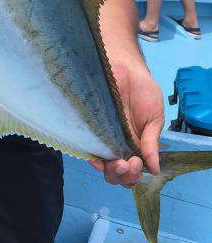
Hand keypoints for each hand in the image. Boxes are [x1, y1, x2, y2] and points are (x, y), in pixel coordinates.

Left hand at [89, 61, 163, 187]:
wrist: (126, 66)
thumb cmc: (141, 89)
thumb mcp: (153, 118)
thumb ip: (151, 143)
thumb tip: (155, 169)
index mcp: (134, 144)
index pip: (132, 170)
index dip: (134, 176)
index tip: (138, 165)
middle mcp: (117, 144)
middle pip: (117, 173)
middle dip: (124, 176)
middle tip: (130, 165)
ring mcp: (103, 136)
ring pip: (102, 165)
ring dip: (112, 171)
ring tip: (120, 164)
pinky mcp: (89, 126)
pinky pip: (88, 147)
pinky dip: (93, 158)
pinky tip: (97, 159)